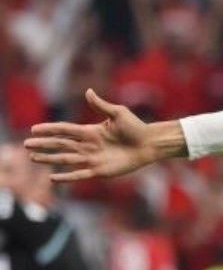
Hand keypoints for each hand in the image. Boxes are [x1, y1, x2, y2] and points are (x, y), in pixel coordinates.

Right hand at [23, 89, 185, 181]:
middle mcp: (88, 145)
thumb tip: (88, 91)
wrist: (149, 144)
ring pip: (66, 159)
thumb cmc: (136, 127)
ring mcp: (93, 159)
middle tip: (26, 145)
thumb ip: (101, 105)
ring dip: (49, 159)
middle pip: (61, 145)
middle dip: (44, 145)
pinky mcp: (100, 171)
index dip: (50, 130)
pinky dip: (67, 177)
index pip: (65, 130)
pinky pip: (80, 174)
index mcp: (90, 131)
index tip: (34, 129)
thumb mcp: (118, 113)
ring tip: (33, 158)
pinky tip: (53, 178)